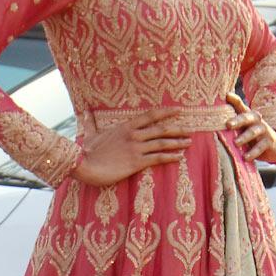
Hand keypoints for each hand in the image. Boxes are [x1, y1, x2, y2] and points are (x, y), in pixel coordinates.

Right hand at [72, 109, 191, 185]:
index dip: (166, 112)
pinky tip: (180, 157)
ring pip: (162, 143)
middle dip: (178, 128)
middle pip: (161, 129)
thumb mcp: (90, 134)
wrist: (85, 165)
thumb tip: (84, 112)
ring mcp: (136, 148)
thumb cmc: (87, 152)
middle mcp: (134, 135)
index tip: (179, 110)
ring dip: (178, 142)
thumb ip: (90, 123)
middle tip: (191, 129)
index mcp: (126, 127)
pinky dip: (170, 157)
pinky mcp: (137, 162)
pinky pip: (158, 158)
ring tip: (189, 142)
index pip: (150, 115)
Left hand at [227, 93, 275, 162]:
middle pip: (247, 117)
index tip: (227, 96)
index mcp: (248, 115)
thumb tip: (214, 118)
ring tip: (236, 143)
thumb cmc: (253, 135)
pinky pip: (260, 147)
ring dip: (244, 137)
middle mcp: (256, 120)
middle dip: (237, 120)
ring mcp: (264, 130)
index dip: (235, 100)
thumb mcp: (243, 127)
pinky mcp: (269, 142)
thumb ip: (232, 122)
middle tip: (228, 124)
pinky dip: (253, 152)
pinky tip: (246, 157)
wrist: (275, 145)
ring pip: (253, 131)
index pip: (240, 106)